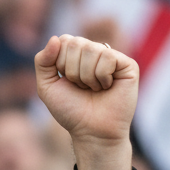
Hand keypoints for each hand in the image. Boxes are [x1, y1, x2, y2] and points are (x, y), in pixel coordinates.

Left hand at [35, 34, 137, 169]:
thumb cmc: (70, 111)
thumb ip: (42, 62)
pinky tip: (107, 87)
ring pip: (91, 49)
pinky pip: (107, 57)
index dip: (60, 64)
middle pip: (76, 43)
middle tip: (81, 88)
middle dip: (72, 71)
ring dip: (86, 77)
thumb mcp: (47, 87)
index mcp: (76, 54)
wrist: (91, 131)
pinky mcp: (127, 64)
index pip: (64, 40)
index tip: (66, 82)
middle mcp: (94, 52)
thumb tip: (55, 38)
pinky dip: (101, 77)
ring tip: (94, 89)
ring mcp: (111, 57)